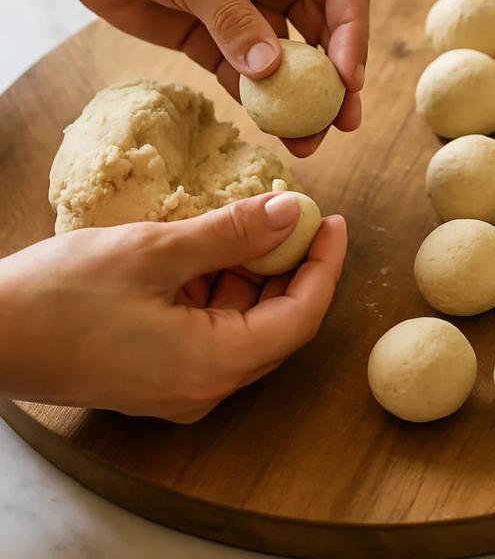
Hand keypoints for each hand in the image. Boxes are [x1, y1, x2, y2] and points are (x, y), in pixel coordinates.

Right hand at [0, 193, 346, 421]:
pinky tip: (215, 248)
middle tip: (298, 216)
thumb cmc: (59, 296)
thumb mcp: (155, 250)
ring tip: (257, 223)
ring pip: (245, 323)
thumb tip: (289, 210)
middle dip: (294, 266)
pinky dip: (222, 288)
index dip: (324, 266)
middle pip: (278, 323)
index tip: (331, 222)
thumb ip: (231, 232)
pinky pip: (213, 329)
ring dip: (256, 273)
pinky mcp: (161, 373)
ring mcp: (182, 385)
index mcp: (213, 365)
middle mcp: (206, 386)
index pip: (301, 316)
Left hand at [69, 0, 369, 156]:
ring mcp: (254, 11)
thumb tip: (271, 73)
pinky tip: (273, 130)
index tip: (347, 80)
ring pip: (293, 63)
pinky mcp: (224, 41)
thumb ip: (233, 20)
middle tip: (342, 122)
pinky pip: (252, 78)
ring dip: (302, 101)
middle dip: (335, 80)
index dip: (352, 36)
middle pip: (327, 33)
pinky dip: (263, 104)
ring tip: (309, 140)